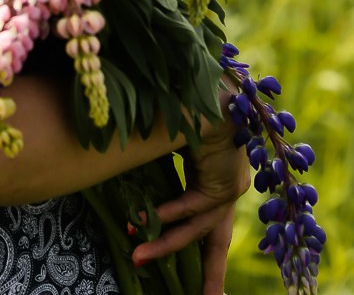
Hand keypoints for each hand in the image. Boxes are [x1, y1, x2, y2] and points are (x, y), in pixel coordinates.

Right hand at [131, 94, 249, 294]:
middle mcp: (229, 185)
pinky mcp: (224, 181)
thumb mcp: (170, 137)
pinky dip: (169, 214)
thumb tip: (124, 168)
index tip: (210, 288)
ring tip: (137, 257)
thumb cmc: (186, 98)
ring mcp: (230, 185)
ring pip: (198, 228)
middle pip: (215, 239)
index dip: (205, 252)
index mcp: (218, 175)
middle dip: (210, 276)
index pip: (209, 221)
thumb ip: (156, 155)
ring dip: (165, 244)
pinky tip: (146, 222)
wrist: (207, 80)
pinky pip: (194, 206)